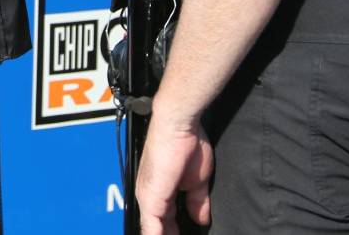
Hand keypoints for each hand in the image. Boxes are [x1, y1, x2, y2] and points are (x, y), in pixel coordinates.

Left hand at [135, 111, 212, 233]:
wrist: (178, 124)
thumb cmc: (187, 143)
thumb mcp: (197, 181)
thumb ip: (197, 201)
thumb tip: (201, 218)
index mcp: (159, 192)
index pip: (165, 221)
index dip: (175, 232)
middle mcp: (149, 196)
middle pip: (158, 228)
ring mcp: (148, 198)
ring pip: (153, 230)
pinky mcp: (151, 199)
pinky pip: (151, 228)